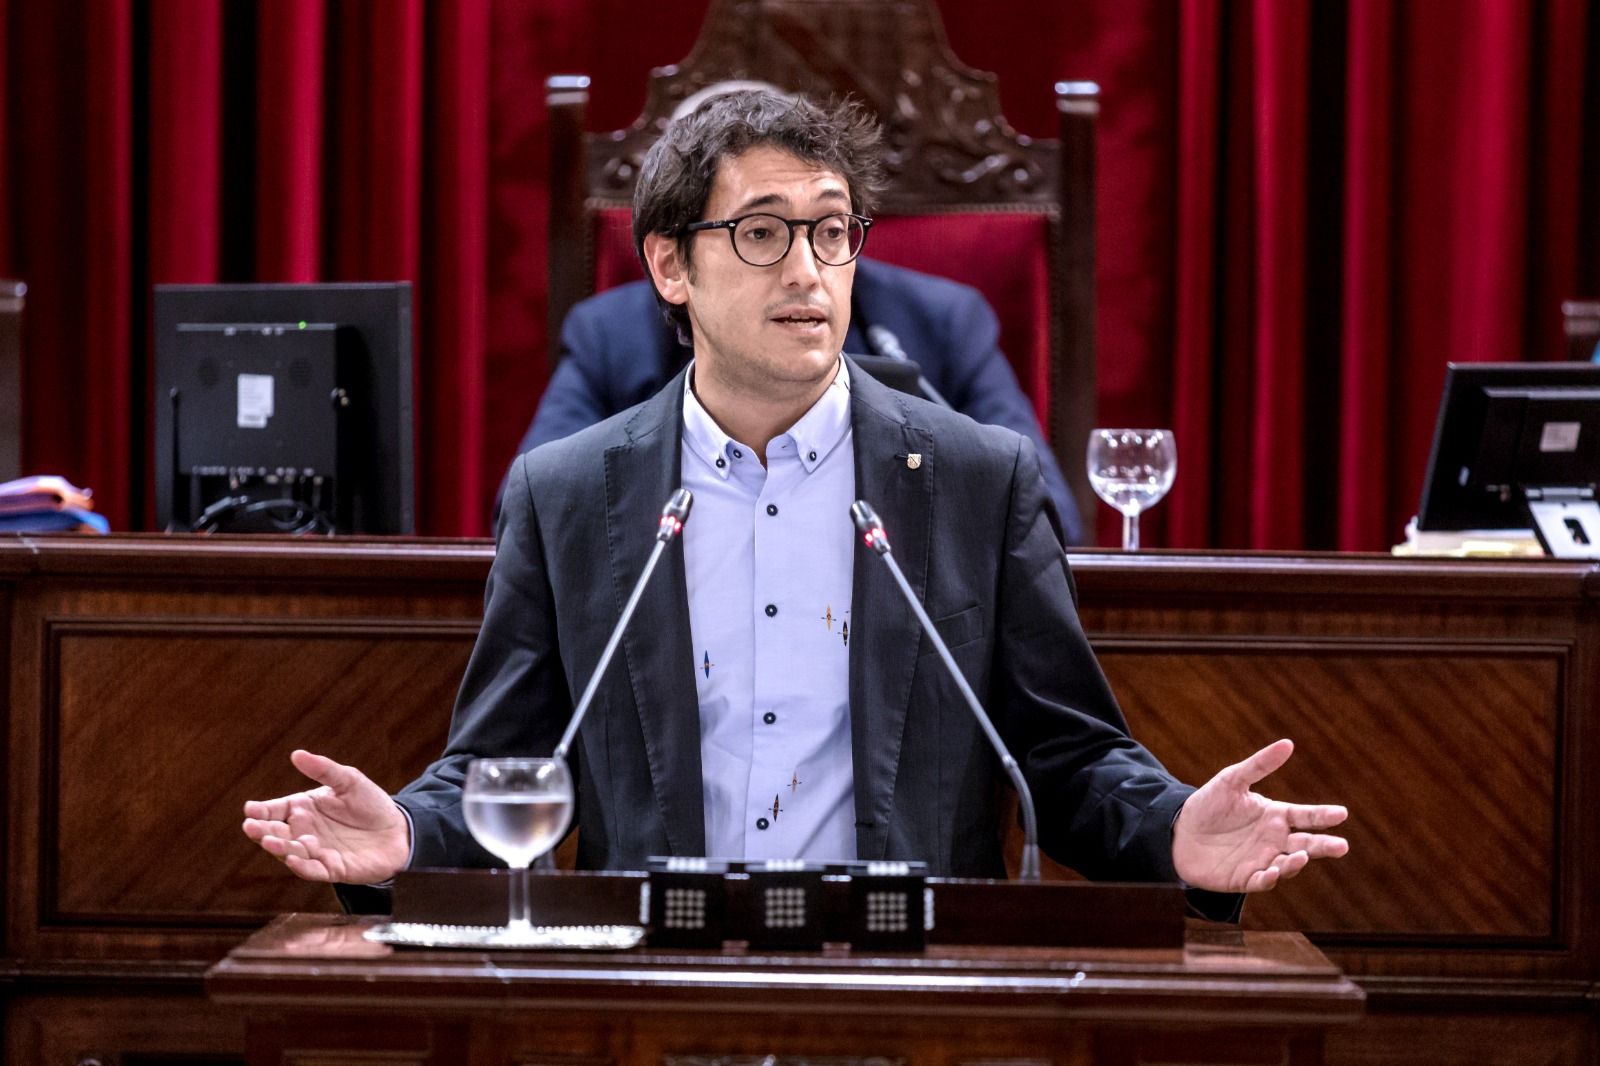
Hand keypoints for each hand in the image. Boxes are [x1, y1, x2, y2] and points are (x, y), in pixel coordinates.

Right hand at [242, 750, 410, 883]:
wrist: (399, 830)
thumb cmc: (370, 804)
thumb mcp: (349, 781)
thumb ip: (324, 770)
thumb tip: (296, 754)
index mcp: (303, 809)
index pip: (274, 810)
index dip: (260, 810)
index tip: (250, 809)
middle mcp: (304, 831)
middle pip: (276, 833)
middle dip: (261, 831)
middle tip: (251, 827)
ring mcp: (316, 852)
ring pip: (290, 853)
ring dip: (279, 848)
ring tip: (270, 841)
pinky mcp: (331, 869)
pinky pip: (312, 870)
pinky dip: (302, 866)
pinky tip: (293, 859)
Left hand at [1171, 738, 1348, 893]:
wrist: (1178, 832)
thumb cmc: (1209, 804)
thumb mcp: (1232, 780)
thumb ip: (1259, 764)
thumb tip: (1288, 743)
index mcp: (1276, 815)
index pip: (1306, 816)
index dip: (1323, 815)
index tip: (1341, 813)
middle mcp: (1275, 840)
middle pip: (1307, 844)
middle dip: (1324, 846)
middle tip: (1341, 846)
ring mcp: (1263, 860)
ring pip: (1288, 864)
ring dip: (1297, 862)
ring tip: (1302, 855)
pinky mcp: (1246, 878)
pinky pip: (1262, 881)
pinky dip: (1269, 878)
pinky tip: (1272, 872)